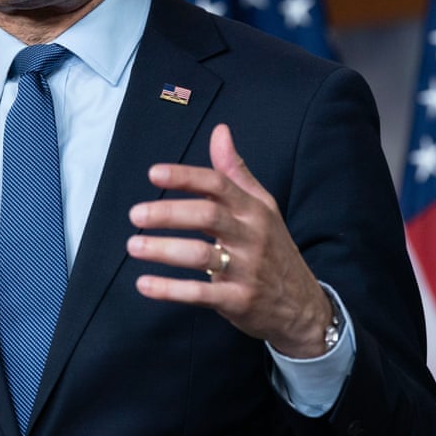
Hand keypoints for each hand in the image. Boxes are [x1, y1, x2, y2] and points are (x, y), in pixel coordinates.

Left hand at [126, 123, 333, 357]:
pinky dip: (170, 289)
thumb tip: (220, 131)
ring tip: (133, 246)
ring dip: (164, 250)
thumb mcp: (262, 207)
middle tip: (135, 214)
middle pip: (207, 217)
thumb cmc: (273, 248)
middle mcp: (251, 236)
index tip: (153, 173)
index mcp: (253, 210)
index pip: (218, 185)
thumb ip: (235, 171)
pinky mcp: (238, 301)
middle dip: (169, 213)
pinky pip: (201, 293)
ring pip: (201, 255)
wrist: (302, 305)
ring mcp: (246, 270)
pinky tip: (144, 284)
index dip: (185, 177)